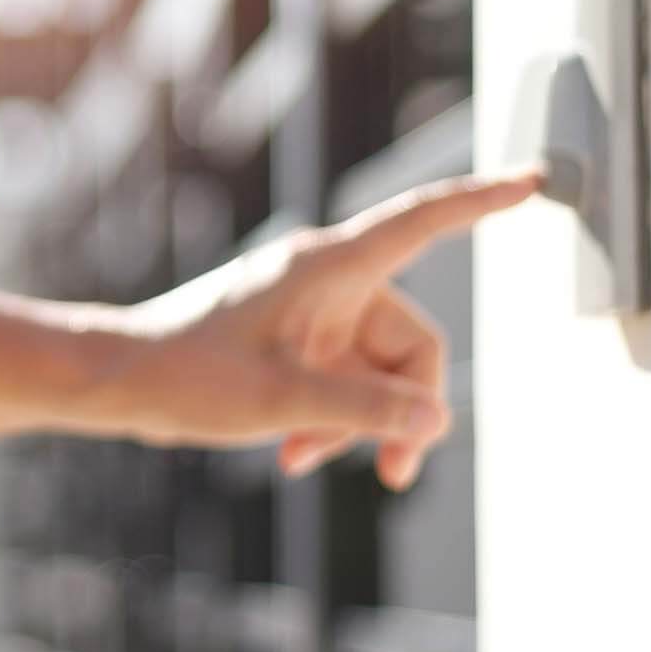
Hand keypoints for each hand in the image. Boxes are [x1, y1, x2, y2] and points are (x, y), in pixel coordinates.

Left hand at [105, 171, 539, 487]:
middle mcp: (327, 282)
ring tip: (304, 459)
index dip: (482, 200)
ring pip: (378, 370)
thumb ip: (364, 410)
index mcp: (328, 268)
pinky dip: (330, 418)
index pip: (423, 222)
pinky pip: (343, 379)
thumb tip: (436, 421)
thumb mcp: (282, 401)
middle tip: (387, 472)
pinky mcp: (295, 340)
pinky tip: (294, 455)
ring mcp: (311, 312)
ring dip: (357, 422)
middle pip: (412, 341)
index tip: (534, 179)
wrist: (116, 382)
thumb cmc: (186, 376)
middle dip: (403, 408)